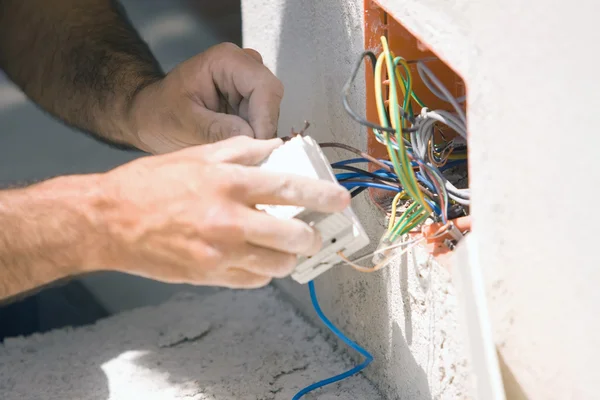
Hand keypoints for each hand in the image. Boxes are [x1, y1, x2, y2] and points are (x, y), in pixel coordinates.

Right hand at [94, 136, 349, 288]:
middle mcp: (229, 220)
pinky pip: (254, 281)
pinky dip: (263, 271)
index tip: (341, 200)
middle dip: (311, 235)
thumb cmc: (149, 185)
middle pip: (293, 235)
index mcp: (227, 184)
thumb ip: (241, 149)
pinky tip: (256, 258)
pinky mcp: (209, 276)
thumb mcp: (195, 155)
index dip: (322, 195)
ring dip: (288, 256)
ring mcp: (220, 253)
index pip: (290, 188)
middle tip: (311, 231)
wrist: (108, 221)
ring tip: (283, 247)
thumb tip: (276, 148)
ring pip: (278, 265)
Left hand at [128, 43, 283, 153]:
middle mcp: (243, 67)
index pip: (264, 87)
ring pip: (270, 114)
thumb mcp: (185, 124)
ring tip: (232, 150)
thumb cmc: (159, 113)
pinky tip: (234, 147)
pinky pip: (263, 123)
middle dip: (261, 129)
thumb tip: (252, 138)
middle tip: (244, 154)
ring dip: (256, 135)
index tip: (256, 146)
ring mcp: (248, 85)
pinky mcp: (249, 103)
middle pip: (271, 101)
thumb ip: (218, 129)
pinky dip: (254, 138)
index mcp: (226, 60)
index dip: (265, 119)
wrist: (150, 117)